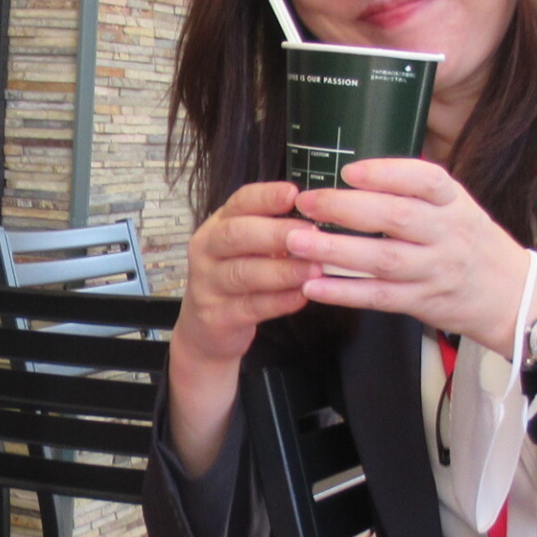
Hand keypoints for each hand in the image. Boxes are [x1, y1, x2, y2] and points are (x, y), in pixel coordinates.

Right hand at [168, 181, 318, 475]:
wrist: (204, 344)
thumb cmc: (241, 290)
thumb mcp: (255, 255)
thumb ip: (280, 233)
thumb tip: (331, 210)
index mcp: (218, 229)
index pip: (239, 202)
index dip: (266, 196)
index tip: (297, 192)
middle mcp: (206, 253)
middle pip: (235, 235)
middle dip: (275, 233)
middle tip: (311, 232)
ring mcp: (206, 289)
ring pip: (241, 272)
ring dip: (280, 268)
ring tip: (315, 266)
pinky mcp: (213, 323)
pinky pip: (247, 309)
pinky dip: (276, 301)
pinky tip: (302, 297)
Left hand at [285, 159, 536, 355]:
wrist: (511, 294)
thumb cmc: (471, 242)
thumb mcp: (457, 205)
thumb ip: (415, 190)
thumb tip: (357, 173)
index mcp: (454, 202)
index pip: (425, 179)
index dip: (386, 173)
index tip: (349, 171)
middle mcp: (447, 233)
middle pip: (396, 217)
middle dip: (346, 208)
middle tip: (307, 202)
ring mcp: (436, 270)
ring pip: (383, 260)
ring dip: (336, 250)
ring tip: (297, 242)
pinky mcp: (424, 301)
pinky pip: (380, 297)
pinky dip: (345, 292)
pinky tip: (314, 285)